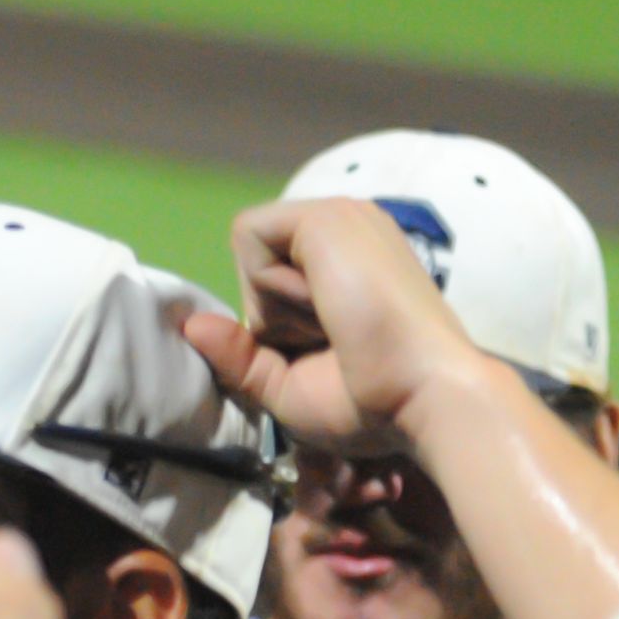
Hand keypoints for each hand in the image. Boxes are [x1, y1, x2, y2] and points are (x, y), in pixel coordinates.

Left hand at [180, 198, 502, 455]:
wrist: (428, 397)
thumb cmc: (374, 402)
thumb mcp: (288, 384)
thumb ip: (240, 355)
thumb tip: (190, 324)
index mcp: (351, 261)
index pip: (272, 276)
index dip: (277, 324)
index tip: (326, 352)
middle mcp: (347, 229)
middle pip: (257, 261)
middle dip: (273, 315)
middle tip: (331, 341)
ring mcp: (338, 216)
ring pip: (252, 250)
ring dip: (274, 304)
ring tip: (333, 326)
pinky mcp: (325, 217)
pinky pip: (249, 238)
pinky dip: (268, 285)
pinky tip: (320, 307)